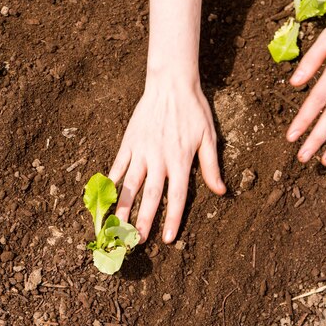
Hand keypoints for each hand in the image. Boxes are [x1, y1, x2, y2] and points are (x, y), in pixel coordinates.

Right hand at [109, 77, 225, 243]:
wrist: (171, 84)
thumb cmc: (194, 111)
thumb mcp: (209, 138)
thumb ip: (212, 167)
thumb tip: (221, 192)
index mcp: (181, 161)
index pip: (177, 197)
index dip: (172, 220)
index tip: (167, 239)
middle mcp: (160, 160)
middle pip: (151, 196)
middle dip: (143, 220)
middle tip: (136, 240)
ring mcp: (141, 151)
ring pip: (130, 184)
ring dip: (123, 206)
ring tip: (116, 225)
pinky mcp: (129, 142)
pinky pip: (117, 165)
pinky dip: (110, 181)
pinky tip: (104, 196)